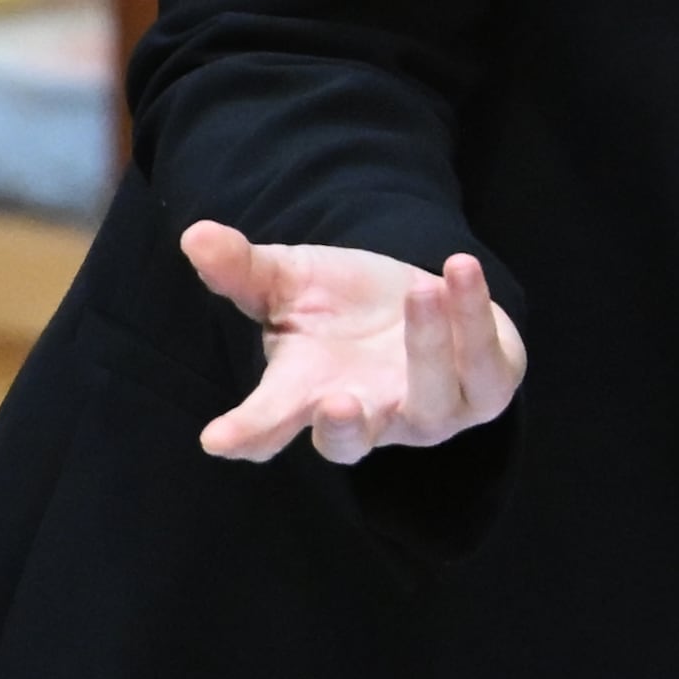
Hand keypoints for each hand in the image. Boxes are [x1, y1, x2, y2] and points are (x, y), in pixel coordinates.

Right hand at [185, 223, 529, 464]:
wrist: (428, 305)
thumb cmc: (345, 308)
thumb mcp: (291, 282)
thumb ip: (244, 270)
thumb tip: (194, 236)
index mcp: (307, 396)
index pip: (269, 425)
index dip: (246, 433)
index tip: (218, 439)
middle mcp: (366, 415)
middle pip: (348, 442)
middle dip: (343, 429)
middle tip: (335, 403)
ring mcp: (427, 413)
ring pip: (428, 400)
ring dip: (426, 344)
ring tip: (420, 288)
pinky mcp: (482, 392)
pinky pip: (484, 365)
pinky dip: (473, 317)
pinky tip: (459, 268)